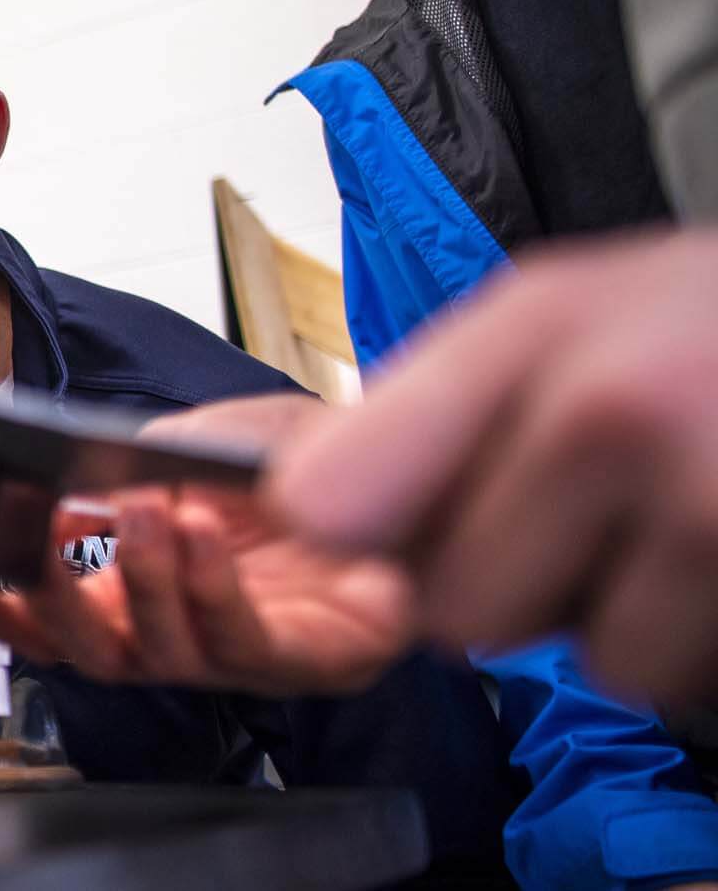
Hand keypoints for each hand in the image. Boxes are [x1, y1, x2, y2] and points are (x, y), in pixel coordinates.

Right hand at [0, 395, 415, 696]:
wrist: (419, 471)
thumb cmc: (300, 467)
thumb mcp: (195, 440)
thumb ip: (129, 460)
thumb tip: (66, 478)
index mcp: (136, 591)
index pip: (50, 620)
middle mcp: (178, 634)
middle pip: (90, 651)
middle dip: (56, 598)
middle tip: (45, 539)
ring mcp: (239, 657)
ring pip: (159, 653)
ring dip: (141, 581)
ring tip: (143, 513)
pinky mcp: (310, 662)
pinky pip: (245, 644)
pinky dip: (211, 590)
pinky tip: (202, 534)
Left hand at [270, 227, 717, 701]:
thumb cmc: (711, 322)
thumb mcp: (563, 309)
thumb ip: (425, 409)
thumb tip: (308, 517)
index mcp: (538, 332)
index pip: (339, 494)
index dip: (350, 531)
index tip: (366, 524)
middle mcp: (618, 414)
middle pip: (458, 608)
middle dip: (514, 580)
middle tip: (587, 510)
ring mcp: (715, 508)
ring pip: (596, 660)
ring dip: (626, 620)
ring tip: (673, 526)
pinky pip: (690, 675)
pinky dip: (704, 637)